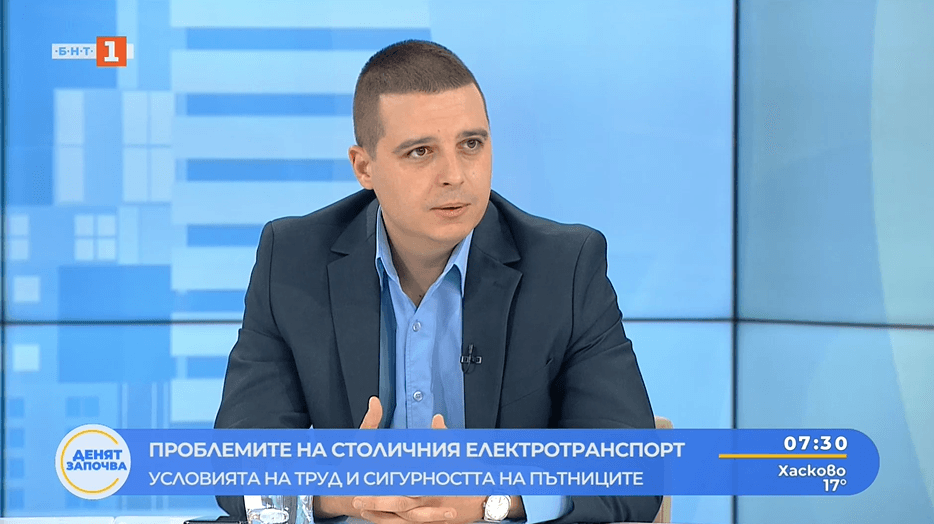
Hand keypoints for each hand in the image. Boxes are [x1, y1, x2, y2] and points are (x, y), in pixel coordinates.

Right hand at [316, 404, 491, 523]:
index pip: (402, 481)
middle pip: (408, 505)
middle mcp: (382, 498)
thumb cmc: (350, 466)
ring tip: (452, 516)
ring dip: (430, 518)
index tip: (439, 477)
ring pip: (409, 519)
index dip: (420, 481)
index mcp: (377, 479)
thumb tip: (375, 401)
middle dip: (430, 507)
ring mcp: (384, 512)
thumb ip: (370, 421)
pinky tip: (438, 521)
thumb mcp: (359, 442)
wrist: (335, 493)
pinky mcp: (387, 518)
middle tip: (452, 506)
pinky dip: (421, 523)